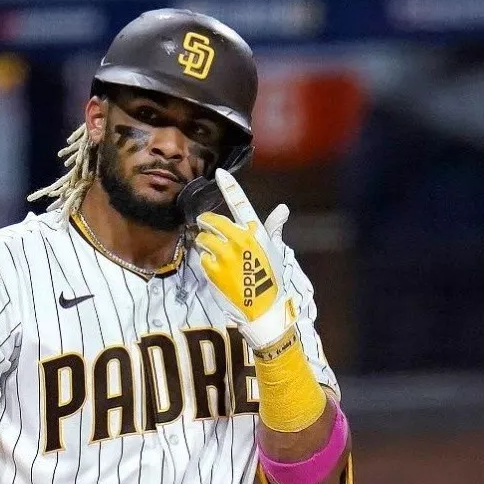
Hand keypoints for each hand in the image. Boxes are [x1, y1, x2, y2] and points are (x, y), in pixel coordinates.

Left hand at [193, 168, 295, 350]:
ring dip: (205, 244)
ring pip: (203, 239)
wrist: (262, 309)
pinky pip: (201, 258)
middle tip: (207, 228)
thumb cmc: (271, 280)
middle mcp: (239, 240)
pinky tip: (216, 270)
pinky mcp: (212, 269)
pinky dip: (205, 262)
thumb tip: (282, 208)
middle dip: (207, 223)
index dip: (230, 187)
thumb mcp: (275, 251)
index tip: (220, 174)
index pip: (241, 204)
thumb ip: (273, 228)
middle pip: (212, 221)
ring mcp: (224, 254)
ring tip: (217, 256)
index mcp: (256, 232)